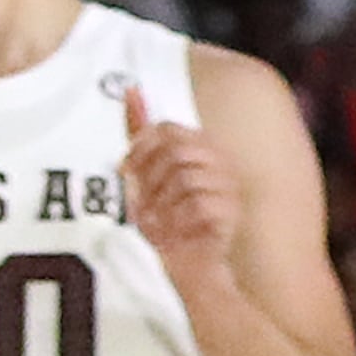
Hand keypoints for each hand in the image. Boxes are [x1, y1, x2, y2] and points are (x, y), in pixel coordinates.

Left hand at [121, 82, 240, 287]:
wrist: (190, 266)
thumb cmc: (167, 220)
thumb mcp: (146, 177)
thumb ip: (141, 135)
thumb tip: (129, 89)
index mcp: (201, 148)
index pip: (167, 129)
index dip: (139, 149)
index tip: (126, 172)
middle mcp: (219, 162)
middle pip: (174, 151)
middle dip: (148, 181)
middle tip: (143, 206)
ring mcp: (228, 186)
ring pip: (182, 177)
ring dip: (158, 205)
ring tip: (157, 222)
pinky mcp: (230, 211)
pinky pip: (193, 204)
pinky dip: (173, 222)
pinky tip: (172, 234)